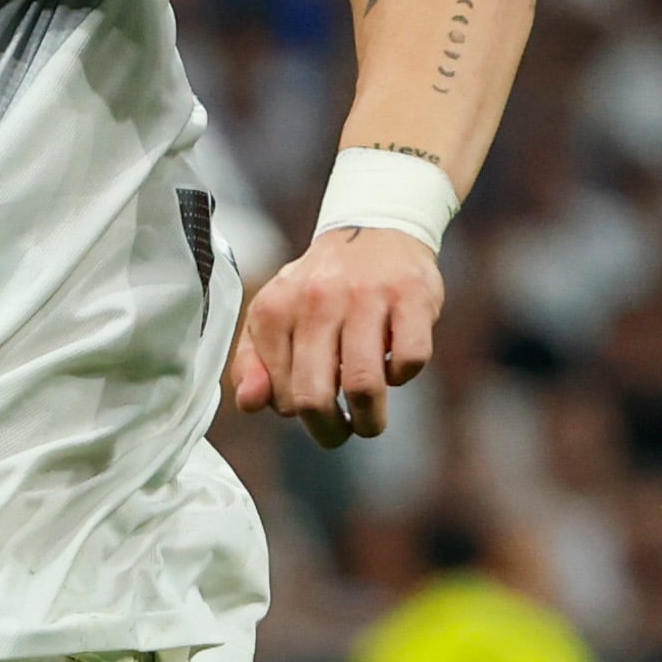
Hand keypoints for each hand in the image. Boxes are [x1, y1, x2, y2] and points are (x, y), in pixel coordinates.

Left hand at [226, 221, 442, 446]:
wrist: (373, 228)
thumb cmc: (318, 289)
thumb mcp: (273, 317)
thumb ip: (250, 363)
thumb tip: (251, 404)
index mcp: (275, 310)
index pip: (281, 394)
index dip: (298, 412)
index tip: (311, 404)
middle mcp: (317, 301)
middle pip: (315, 396)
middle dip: (329, 431)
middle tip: (340, 433)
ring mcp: (366, 297)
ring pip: (363, 385)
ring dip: (369, 419)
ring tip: (370, 421)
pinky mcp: (411, 296)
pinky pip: (409, 360)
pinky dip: (403, 375)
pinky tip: (394, 366)